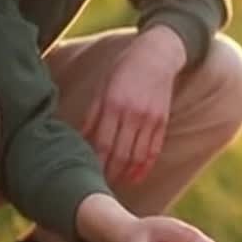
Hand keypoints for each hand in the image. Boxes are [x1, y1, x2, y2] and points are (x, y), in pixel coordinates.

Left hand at [82, 26, 186, 183]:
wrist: (157, 55)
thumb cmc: (123, 69)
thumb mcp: (102, 87)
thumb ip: (92, 115)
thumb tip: (79, 140)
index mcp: (113, 104)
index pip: (102, 143)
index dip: (95, 163)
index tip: (87, 175)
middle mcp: (133, 114)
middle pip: (120, 153)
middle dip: (109, 173)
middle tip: (99, 186)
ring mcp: (150, 119)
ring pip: (137, 155)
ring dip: (126, 173)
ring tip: (115, 183)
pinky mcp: (162, 121)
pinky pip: (153, 150)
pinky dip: (144, 166)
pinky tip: (135, 176)